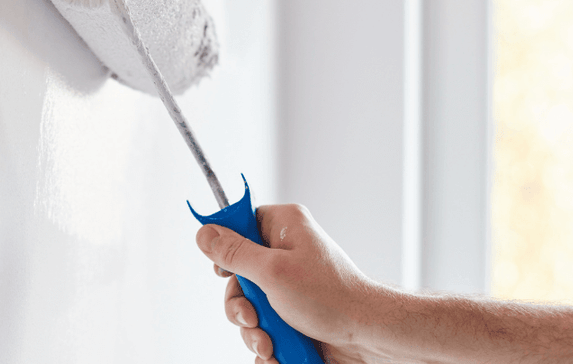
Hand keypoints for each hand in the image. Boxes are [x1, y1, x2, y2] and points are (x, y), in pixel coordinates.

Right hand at [195, 204, 389, 363]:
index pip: (241, 222)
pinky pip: (263, 326)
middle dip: (241, 305)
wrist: (368, 337)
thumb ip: (234, 253)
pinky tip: (276, 352)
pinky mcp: (291, 313)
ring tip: (270, 342)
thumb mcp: (273, 271)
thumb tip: (204, 233)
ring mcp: (288, 285)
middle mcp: (285, 252)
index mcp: (284, 226)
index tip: (223, 270)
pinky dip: (266, 342)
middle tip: (252, 317)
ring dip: (253, 330)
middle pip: (238, 273)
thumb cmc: (332, 298)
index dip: (227, 246)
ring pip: (248, 306)